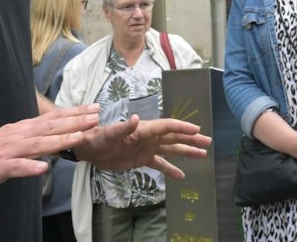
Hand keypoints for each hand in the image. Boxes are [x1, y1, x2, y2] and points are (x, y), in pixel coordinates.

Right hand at [0, 106, 100, 189]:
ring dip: (59, 141)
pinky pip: (16, 168)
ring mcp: (11, 151)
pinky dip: (29, 168)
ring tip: (79, 137)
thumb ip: (36, 136)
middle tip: (96, 116)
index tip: (95, 108)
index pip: (54, 119)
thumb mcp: (16, 138)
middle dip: (75, 122)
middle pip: (51, 128)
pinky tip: (42, 169)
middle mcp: (21, 136)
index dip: (75, 113)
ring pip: (38, 145)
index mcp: (26, 129)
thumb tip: (56, 132)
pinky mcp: (0, 166)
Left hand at [76, 115, 209, 177]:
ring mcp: (147, 148)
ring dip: (186, 152)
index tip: (197, 130)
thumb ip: (122, 128)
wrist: (89, 149)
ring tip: (203, 155)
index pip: (167, 126)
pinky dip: (170, 169)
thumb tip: (133, 119)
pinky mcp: (141, 160)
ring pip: (171, 149)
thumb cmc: (98, 138)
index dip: (182, 128)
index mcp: (143, 129)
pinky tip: (181, 176)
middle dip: (191, 139)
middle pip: (174, 137)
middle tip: (207, 142)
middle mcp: (148, 137)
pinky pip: (160, 164)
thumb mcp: (109, 134)